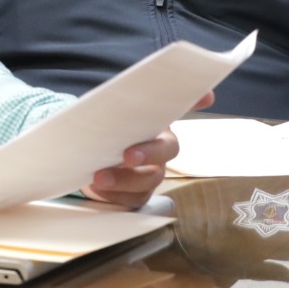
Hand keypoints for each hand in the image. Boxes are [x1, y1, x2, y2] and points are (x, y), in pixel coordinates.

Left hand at [81, 93, 212, 208]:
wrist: (83, 160)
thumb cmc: (103, 133)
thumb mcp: (108, 112)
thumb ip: (126, 98)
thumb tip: (171, 87)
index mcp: (156, 122)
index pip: (181, 106)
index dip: (195, 100)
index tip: (205, 96)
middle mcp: (160, 148)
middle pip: (166, 151)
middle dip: (148, 153)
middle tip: (127, 156)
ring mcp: (151, 174)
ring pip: (148, 181)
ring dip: (123, 180)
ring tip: (98, 178)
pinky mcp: (137, 195)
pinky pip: (131, 200)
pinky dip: (114, 196)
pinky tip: (98, 189)